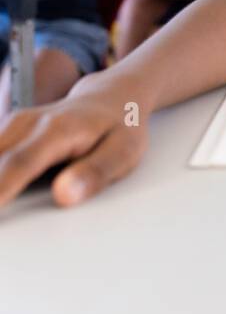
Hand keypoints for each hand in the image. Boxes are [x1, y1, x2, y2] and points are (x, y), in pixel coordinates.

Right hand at [0, 84, 147, 207]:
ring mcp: (12, 126)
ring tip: (0, 215)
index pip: (20, 163)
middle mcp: (27, 123)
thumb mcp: (124, 151)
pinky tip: (0, 197)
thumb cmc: (119, 128)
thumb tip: (63, 196)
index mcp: (57, 130)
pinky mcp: (6, 133)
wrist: (110, 98)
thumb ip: (94, 174)